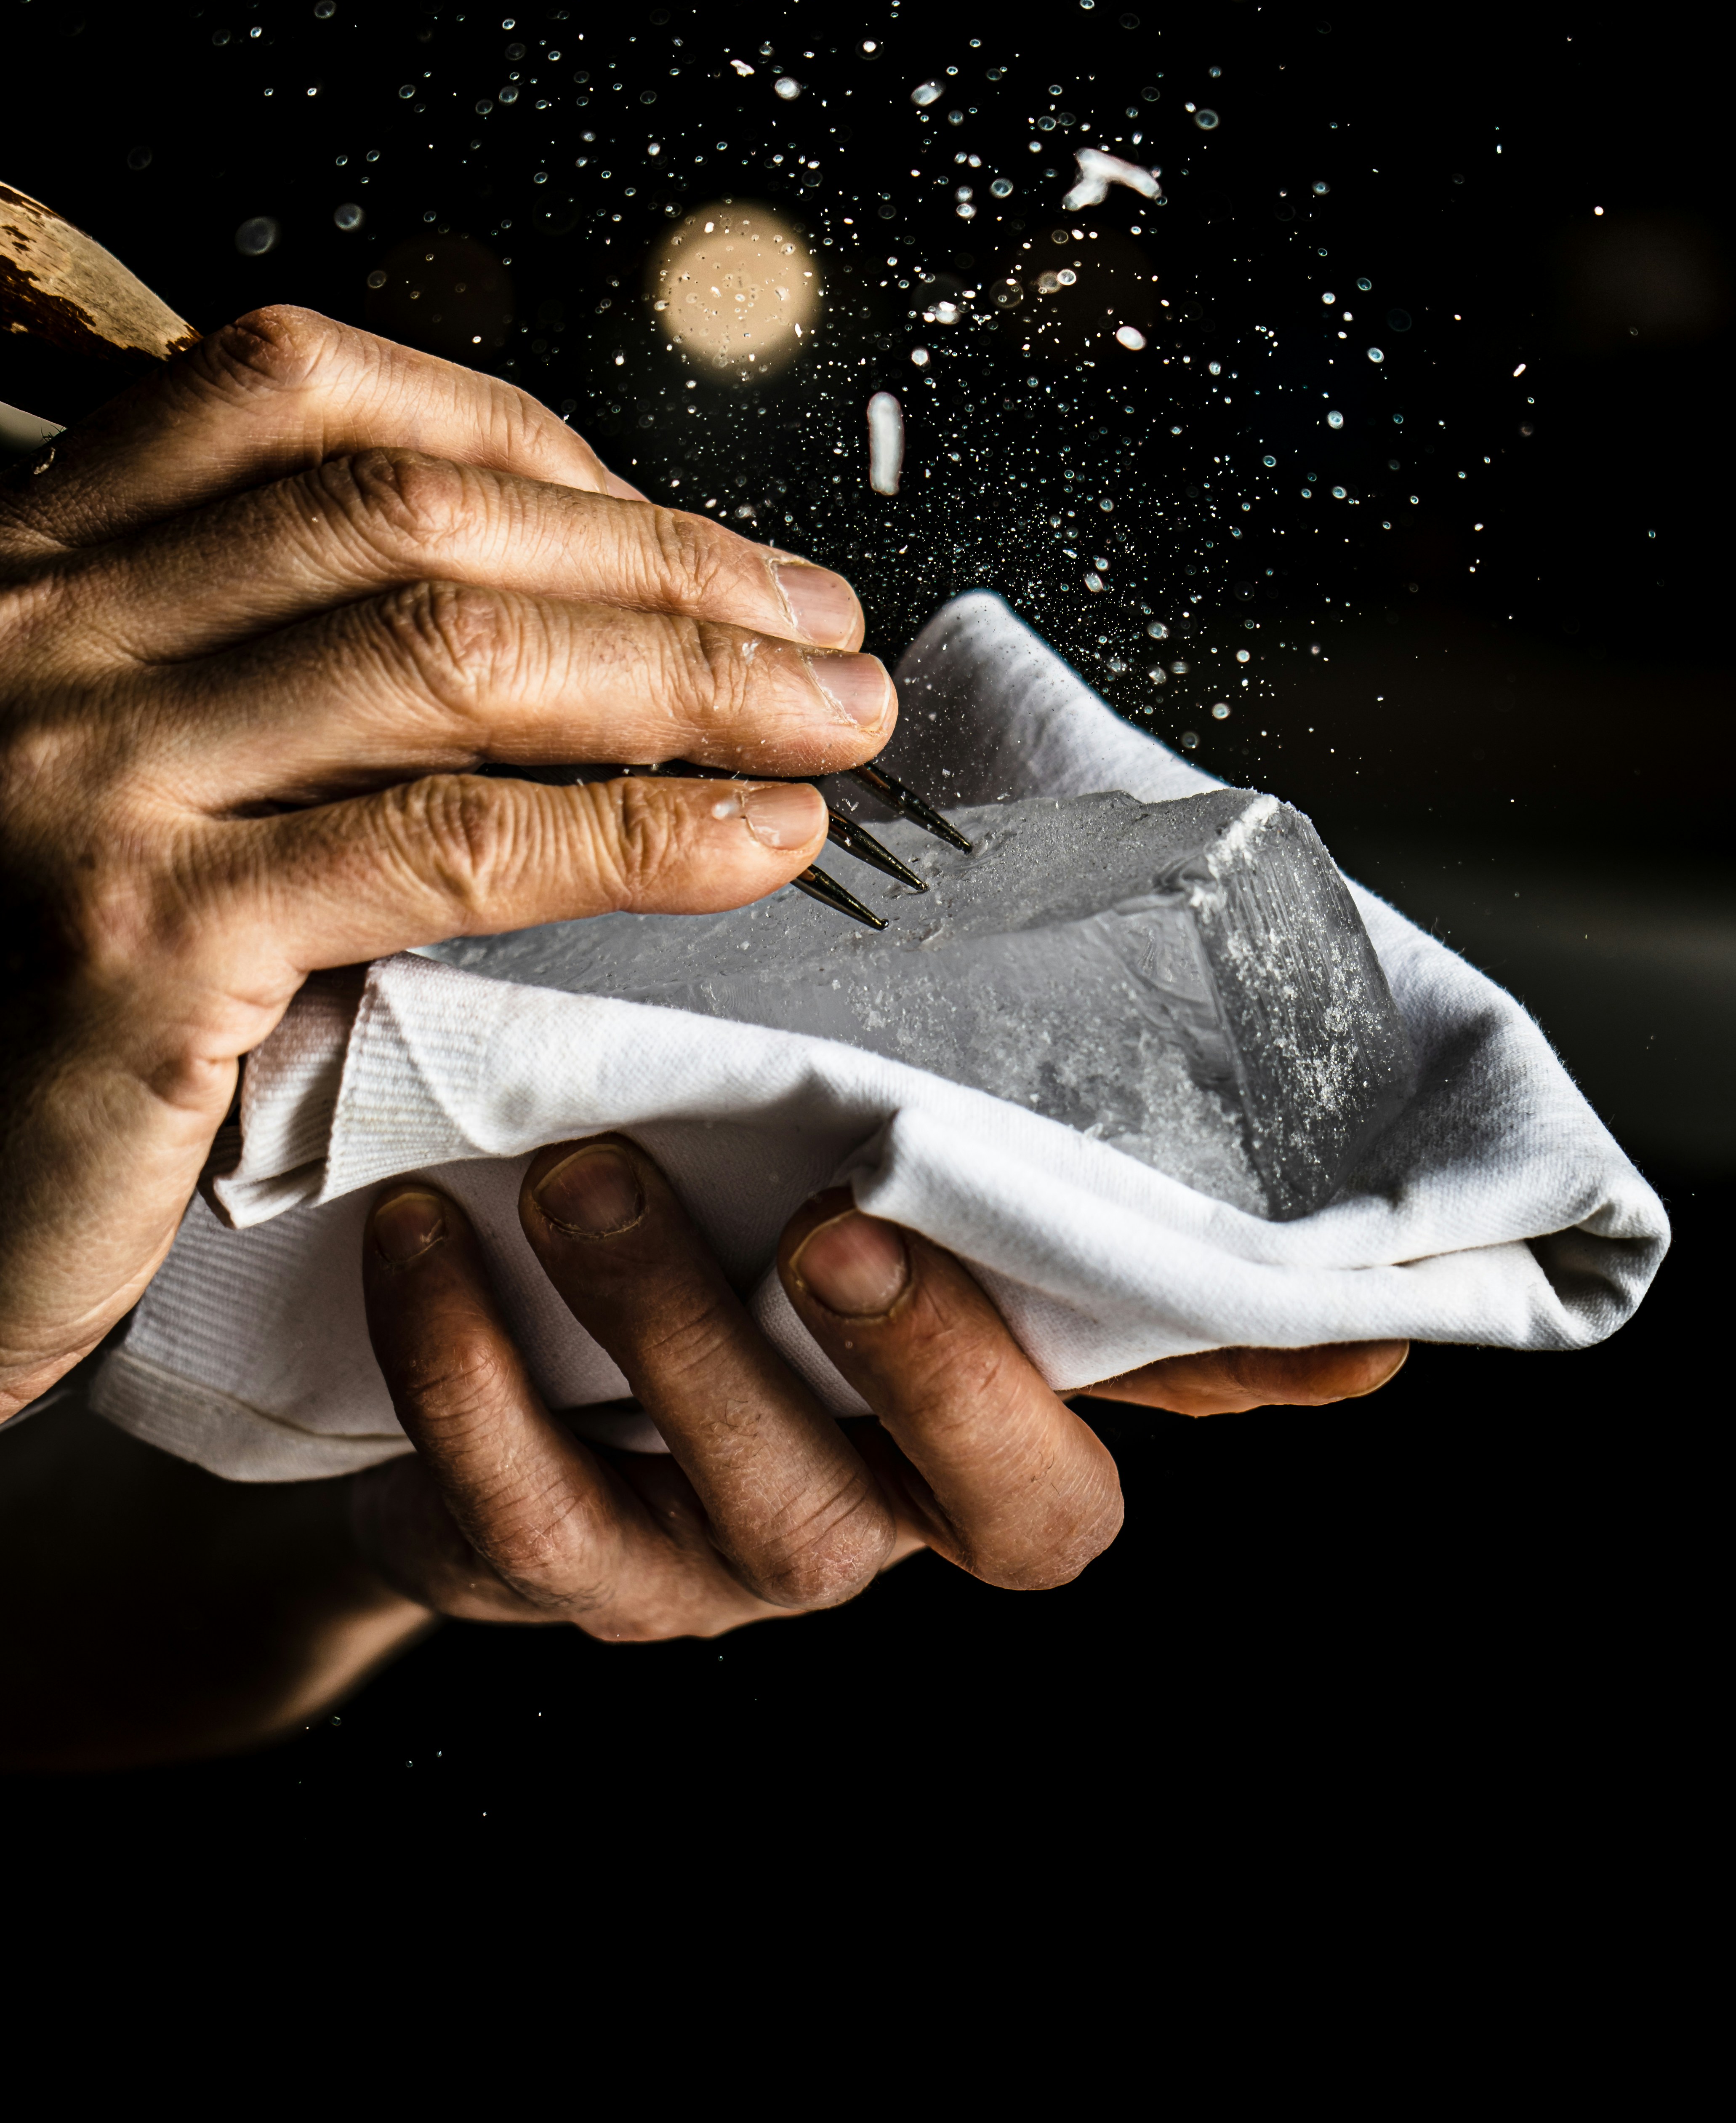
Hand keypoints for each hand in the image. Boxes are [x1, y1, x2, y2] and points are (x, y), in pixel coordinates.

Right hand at [0, 308, 894, 1416]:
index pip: (304, 396)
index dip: (532, 445)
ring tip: (833, 724)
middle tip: (825, 631)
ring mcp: (83, 778)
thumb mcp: (139, 773)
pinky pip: (446, 848)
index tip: (683, 533)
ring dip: (690, 679)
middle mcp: (43, 633)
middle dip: (665, 562)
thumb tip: (583, 627)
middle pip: (414, 519)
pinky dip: (636, 833)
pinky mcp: (142, 945)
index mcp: (40, 560)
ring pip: (450, 658)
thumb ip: (284, 672)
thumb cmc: (35, 993)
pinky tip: (755, 840)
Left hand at [350, 1137, 1405, 1635]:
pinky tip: (424, 1236)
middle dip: (918, 1365)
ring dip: (664, 1323)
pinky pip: (515, 1500)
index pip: (1089, 1465)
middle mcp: (872, 1523)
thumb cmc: (729, 1265)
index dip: (1160, 1393)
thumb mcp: (878, 1244)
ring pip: (732, 1489)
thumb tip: (1342, 1309)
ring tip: (583, 1173)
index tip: (1177, 1290)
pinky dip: (466, 1363)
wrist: (483, 1381)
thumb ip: (1053, 1249)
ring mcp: (716, 1568)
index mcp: (967, 1440)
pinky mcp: (555, 1568)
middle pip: (961, 1500)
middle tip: (838, 1215)